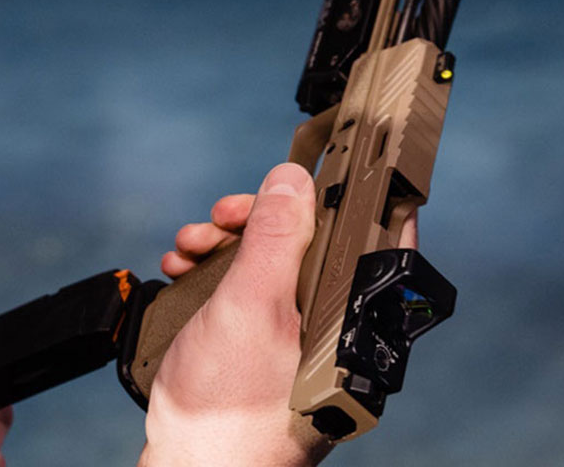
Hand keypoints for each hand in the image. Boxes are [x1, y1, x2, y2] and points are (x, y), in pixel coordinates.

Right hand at [140, 163, 417, 466]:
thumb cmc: (231, 406)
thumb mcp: (251, 305)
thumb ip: (274, 237)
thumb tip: (291, 179)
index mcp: (355, 315)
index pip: (380, 234)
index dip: (352, 189)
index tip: (322, 157)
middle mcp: (336, 323)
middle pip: (313, 240)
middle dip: (260, 217)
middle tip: (222, 215)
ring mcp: (299, 335)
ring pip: (275, 260)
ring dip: (228, 241)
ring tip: (188, 247)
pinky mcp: (265, 345)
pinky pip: (249, 288)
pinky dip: (216, 270)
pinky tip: (184, 269)